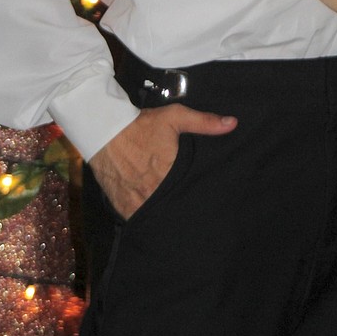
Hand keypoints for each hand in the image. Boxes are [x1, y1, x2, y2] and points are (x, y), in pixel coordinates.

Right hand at [89, 104, 236, 220]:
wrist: (103, 130)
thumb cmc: (141, 124)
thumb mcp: (175, 117)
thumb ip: (204, 122)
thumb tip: (233, 124)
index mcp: (170, 172)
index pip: (190, 193)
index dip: (196, 195)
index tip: (202, 197)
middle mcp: (153, 191)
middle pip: (173, 207)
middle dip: (180, 207)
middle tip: (187, 205)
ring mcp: (136, 200)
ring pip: (155, 215)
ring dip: (162, 214)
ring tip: (171, 213)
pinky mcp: (121, 205)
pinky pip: (136, 218)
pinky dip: (143, 216)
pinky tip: (151, 214)